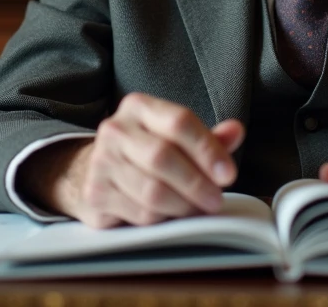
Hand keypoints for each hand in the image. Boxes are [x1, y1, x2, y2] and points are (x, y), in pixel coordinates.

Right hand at [18, 93, 244, 227]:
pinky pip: (139, 213)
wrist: (91, 168)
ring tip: (197, 209)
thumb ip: (207, 137)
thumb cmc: (144, 151)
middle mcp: (116, 130)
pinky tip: (171, 215)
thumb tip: (236, 131)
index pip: (178, 121)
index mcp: (139, 107)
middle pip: (163, 157)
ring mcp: (101, 162)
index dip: (207, 149)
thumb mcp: (174, 136)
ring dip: (183, 206)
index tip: (227, 173)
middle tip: (215, 199)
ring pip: (152, 191)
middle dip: (197, 183)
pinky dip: (163, 219)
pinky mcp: (95, 193)